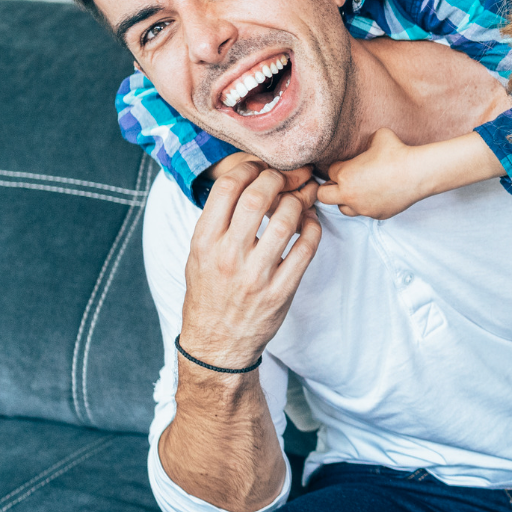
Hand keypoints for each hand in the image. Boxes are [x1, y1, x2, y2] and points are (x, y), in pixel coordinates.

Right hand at [179, 157, 322, 368]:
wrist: (217, 344)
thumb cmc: (208, 294)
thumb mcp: (197, 255)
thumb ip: (217, 221)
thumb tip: (246, 181)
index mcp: (204, 242)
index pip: (227, 188)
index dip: (249, 168)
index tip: (260, 167)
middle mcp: (228, 256)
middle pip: (259, 196)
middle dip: (278, 177)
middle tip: (287, 176)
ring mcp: (257, 275)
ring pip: (288, 219)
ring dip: (299, 201)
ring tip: (300, 198)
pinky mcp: (281, 290)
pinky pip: (306, 248)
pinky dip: (313, 228)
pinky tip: (310, 222)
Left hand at [318, 128, 431, 218]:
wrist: (418, 173)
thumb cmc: (398, 152)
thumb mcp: (378, 136)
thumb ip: (365, 141)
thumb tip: (365, 144)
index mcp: (345, 174)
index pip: (330, 172)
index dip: (339, 167)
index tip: (349, 164)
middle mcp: (349, 195)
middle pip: (323, 196)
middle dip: (330, 188)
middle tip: (343, 181)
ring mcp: (363, 208)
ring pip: (343, 209)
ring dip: (346, 200)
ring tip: (359, 190)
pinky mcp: (377, 215)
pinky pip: (365, 213)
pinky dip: (367, 205)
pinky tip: (378, 195)